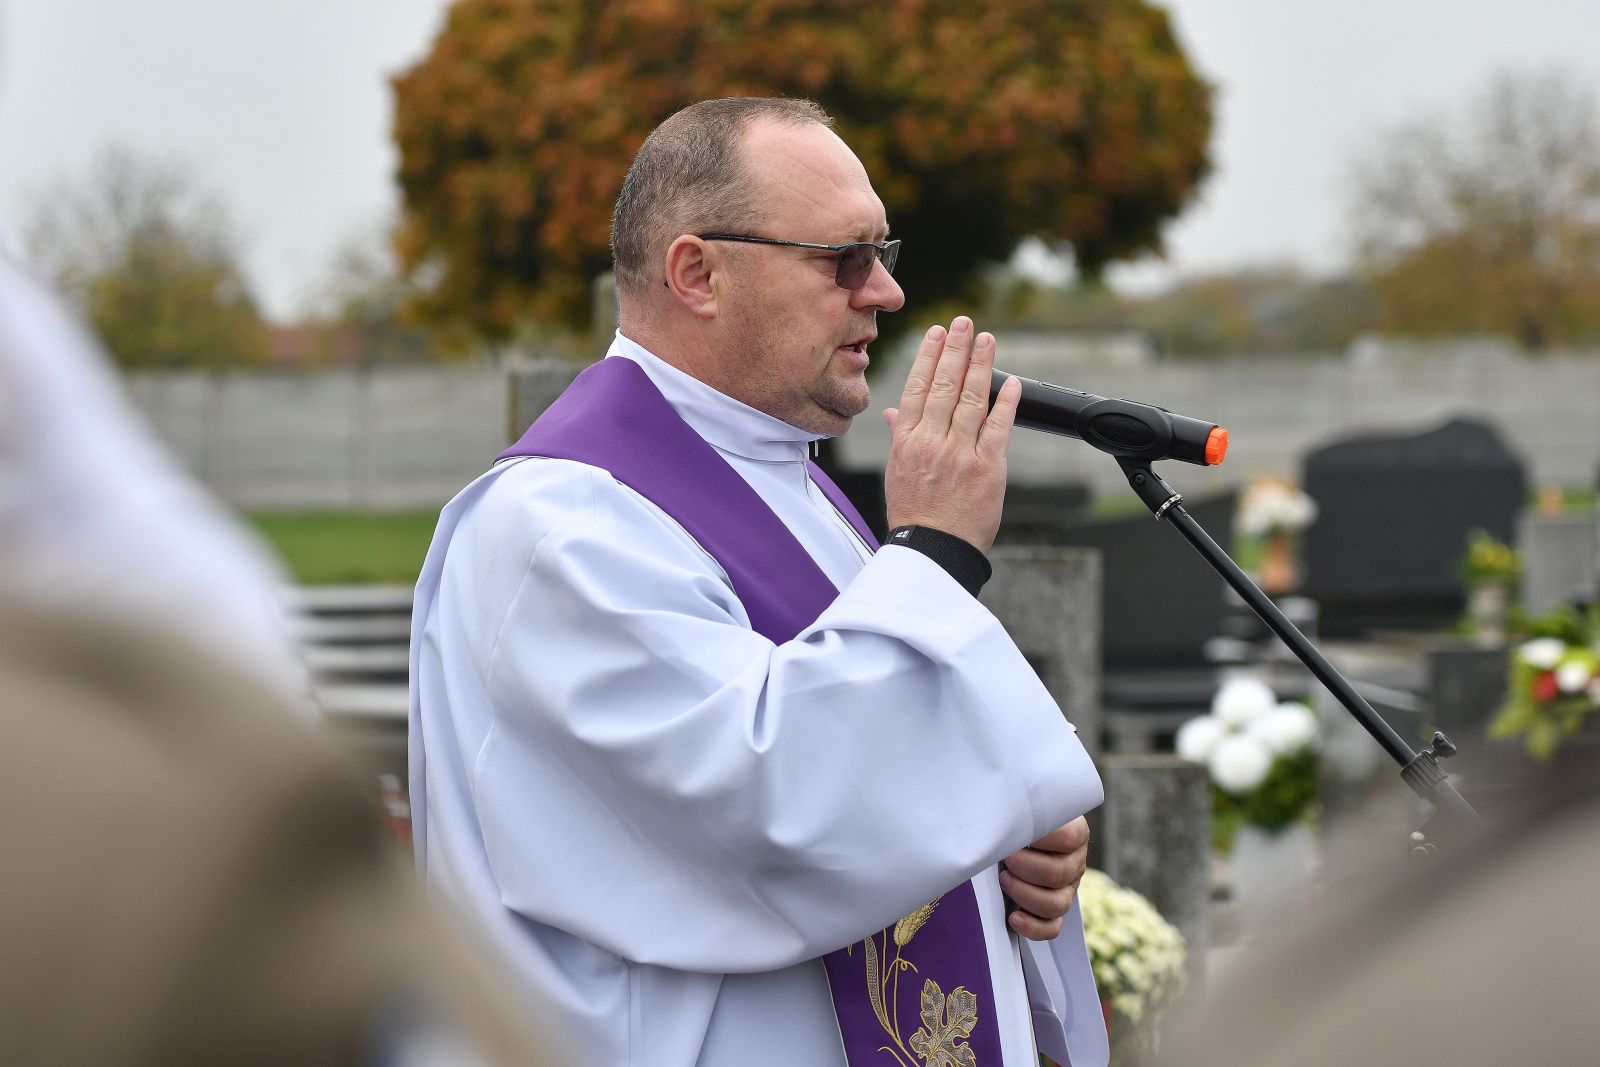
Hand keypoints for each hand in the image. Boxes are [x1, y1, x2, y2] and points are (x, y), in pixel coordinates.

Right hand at [882, 317, 1019, 553]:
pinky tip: (1011, 381)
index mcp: (906, 442)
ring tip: (986, 340)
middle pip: (944, 385)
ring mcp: (960, 454)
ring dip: (980, 365)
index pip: (917, 387)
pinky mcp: (987, 468)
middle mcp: (931, 443)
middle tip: (964, 323)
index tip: (937, 333)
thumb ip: (900, 437)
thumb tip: (894, 412)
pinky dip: (1006, 402)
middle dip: (955, 349)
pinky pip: (999, 427)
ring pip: (971, 399)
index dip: (929, 356)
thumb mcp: (897, 473)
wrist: (933, 551)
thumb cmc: (915, 516)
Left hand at [998, 817, 1090, 939]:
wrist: (1011, 834)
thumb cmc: (1016, 817)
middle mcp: (1075, 861)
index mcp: (1075, 832)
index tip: (1017, 835)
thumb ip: (1021, 809)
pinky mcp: (1053, 910)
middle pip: (1059, 873)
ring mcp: (1067, 889)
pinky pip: (1052, 928)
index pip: (1068, 838)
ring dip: (1025, 894)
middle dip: (1026, 868)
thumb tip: (1005, 816)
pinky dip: (1033, 927)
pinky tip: (1014, 917)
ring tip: (1004, 880)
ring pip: (1057, 904)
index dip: (1040, 839)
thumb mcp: (1021, 806)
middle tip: (1006, 858)